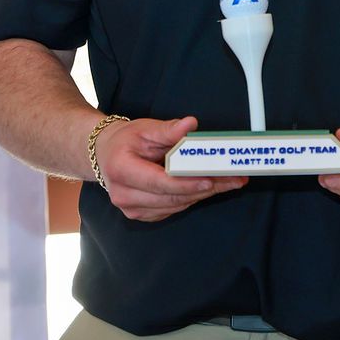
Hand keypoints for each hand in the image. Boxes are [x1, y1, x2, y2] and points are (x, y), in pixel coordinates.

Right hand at [95, 115, 246, 221]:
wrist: (106, 155)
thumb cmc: (125, 140)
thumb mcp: (144, 128)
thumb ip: (168, 130)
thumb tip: (190, 124)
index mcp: (122, 170)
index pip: (159, 182)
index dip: (186, 183)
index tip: (209, 180)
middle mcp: (124, 195)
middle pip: (172, 196)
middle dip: (206, 188)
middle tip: (233, 178)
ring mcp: (133, 209)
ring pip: (176, 205)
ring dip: (205, 193)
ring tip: (230, 180)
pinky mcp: (142, 215)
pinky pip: (173, 208)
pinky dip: (192, 197)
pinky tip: (211, 186)